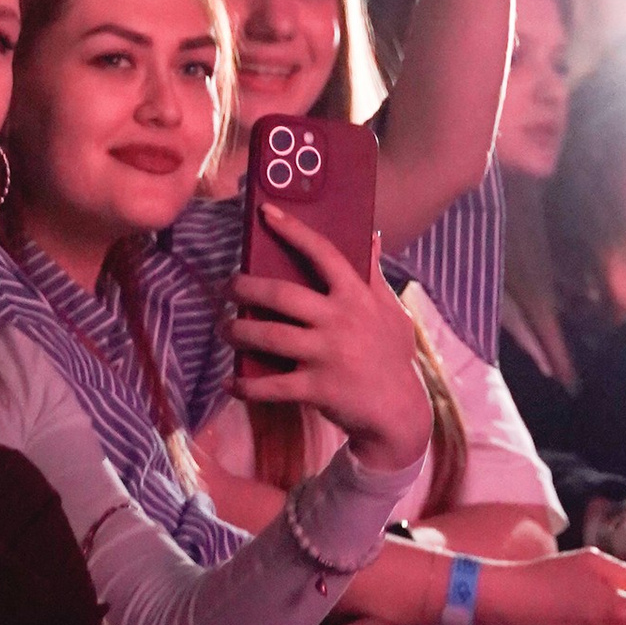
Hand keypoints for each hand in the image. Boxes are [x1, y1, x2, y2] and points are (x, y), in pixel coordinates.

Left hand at [226, 210, 429, 477]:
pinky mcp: (317, 388)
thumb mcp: (390, 310)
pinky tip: (229, 383)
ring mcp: (326, 355)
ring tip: (224, 328)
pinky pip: (272, 386)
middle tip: (227, 287)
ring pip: (269, 336)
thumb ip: (374, 275)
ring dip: (238, 331)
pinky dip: (246, 385)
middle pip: (281, 295)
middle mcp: (338, 320)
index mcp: (355, 296)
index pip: (322, 253)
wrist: (401, 412)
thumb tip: (371, 235)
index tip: (265, 212)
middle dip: (245, 288)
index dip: (293, 230)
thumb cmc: (393, 356)